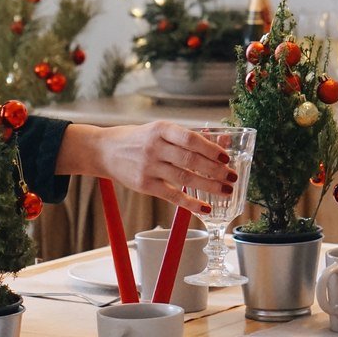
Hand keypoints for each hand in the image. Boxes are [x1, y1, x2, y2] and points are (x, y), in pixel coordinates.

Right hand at [56, 121, 237, 214]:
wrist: (105, 150)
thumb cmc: (138, 139)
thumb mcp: (159, 131)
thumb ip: (187, 137)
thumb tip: (221, 142)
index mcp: (161, 129)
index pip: (191, 139)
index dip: (211, 149)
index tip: (227, 158)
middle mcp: (154, 148)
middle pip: (190, 160)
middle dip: (215, 170)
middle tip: (232, 178)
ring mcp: (148, 167)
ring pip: (184, 179)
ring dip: (209, 187)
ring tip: (225, 191)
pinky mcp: (144, 185)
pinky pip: (172, 196)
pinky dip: (190, 203)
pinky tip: (205, 207)